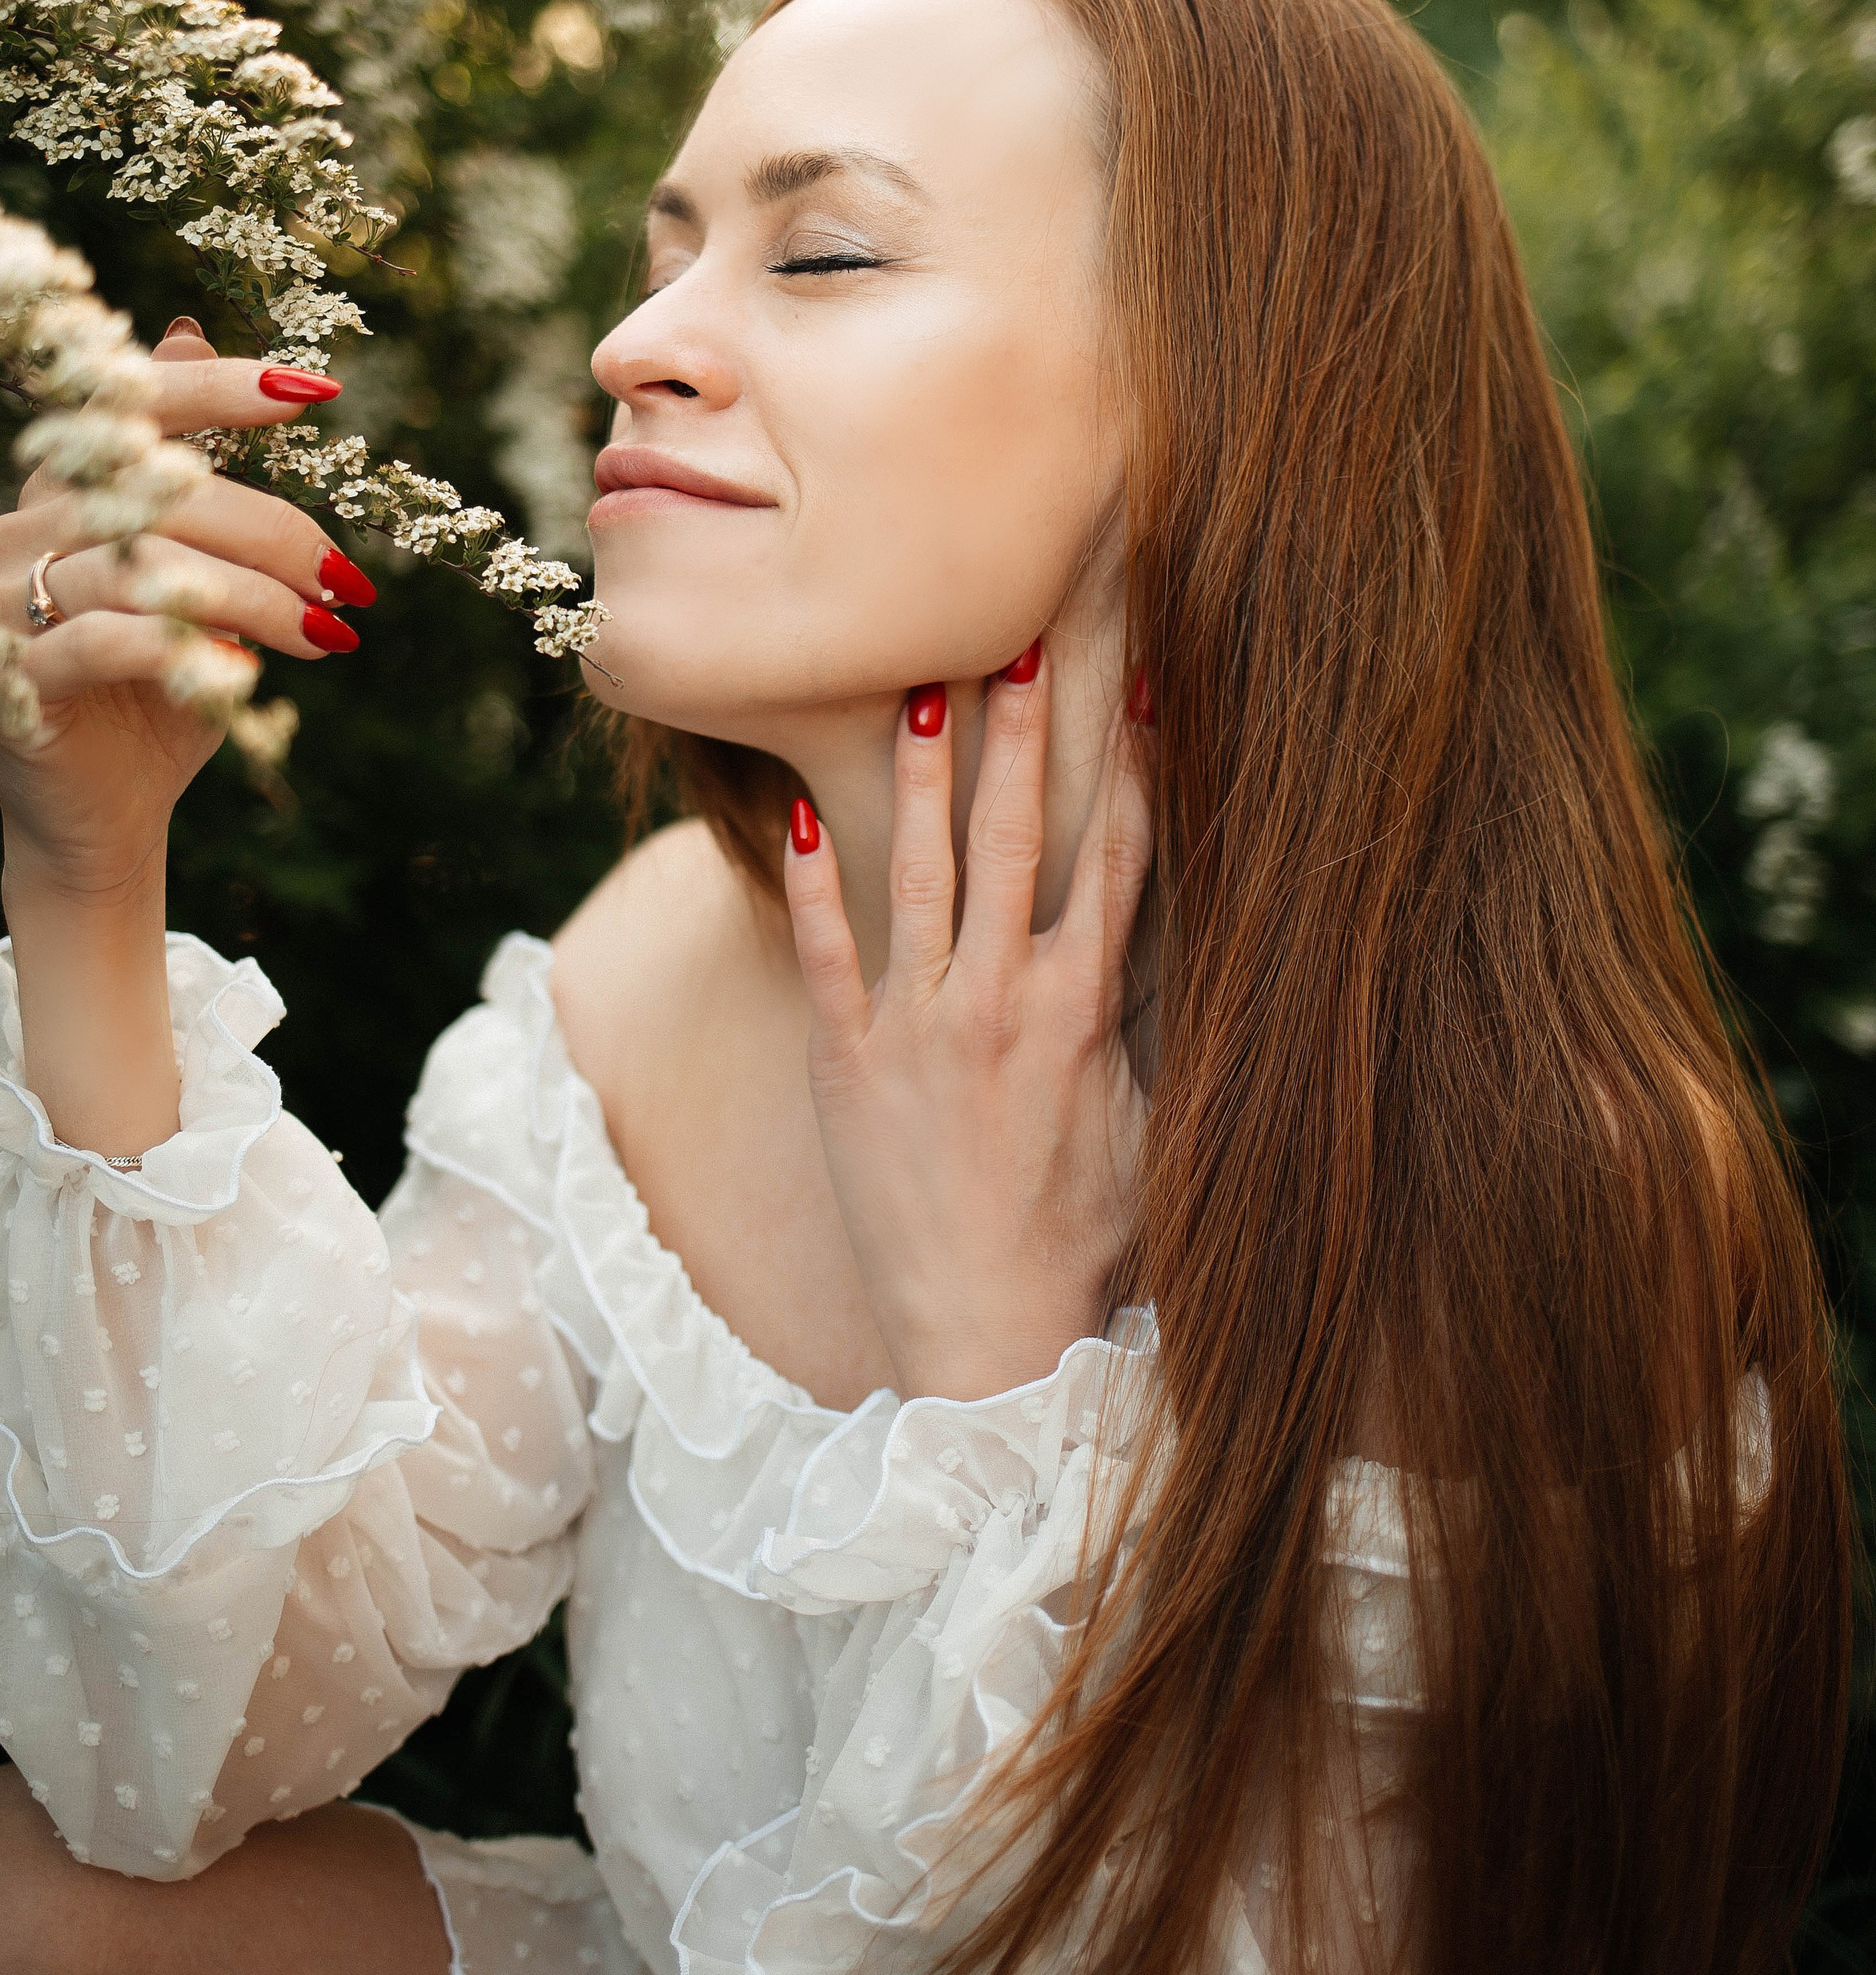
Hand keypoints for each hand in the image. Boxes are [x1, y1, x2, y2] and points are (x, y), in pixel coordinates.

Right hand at [0, 325, 369, 898]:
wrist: (107, 816)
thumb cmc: (159, 688)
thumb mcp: (193, 576)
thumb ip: (189, 474)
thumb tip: (185, 334)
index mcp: (62, 488)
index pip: (132, 406)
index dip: (220, 390)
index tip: (316, 393)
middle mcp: (18, 529)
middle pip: (157, 491)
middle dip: (274, 531)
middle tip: (350, 581)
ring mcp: (0, 601)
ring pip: (139, 564)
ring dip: (252, 597)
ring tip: (327, 633)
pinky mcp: (11, 678)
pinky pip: (103, 640)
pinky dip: (184, 649)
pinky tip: (245, 675)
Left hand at [783, 645, 1152, 1402]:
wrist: (988, 1330)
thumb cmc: (1082, 1241)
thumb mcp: (1147, 1127)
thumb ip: (1142, 1031)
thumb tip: (1168, 955)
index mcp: (1086, 1012)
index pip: (1115, 863)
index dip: (1128, 769)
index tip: (1135, 688)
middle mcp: (1003, 1001)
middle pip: (1018, 840)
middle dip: (1020, 737)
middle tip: (1019, 644)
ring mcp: (919, 1025)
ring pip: (923, 871)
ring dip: (923, 776)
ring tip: (921, 688)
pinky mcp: (848, 1059)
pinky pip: (825, 949)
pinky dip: (816, 879)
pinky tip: (806, 807)